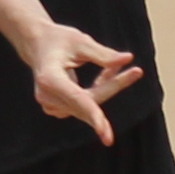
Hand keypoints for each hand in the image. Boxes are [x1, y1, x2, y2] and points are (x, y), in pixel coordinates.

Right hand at [25, 22, 142, 143]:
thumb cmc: (59, 40)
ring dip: (107, 86)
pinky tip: (108, 74)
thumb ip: (103, 54)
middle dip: (113, 87)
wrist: (37, 45)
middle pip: (89, 102)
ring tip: (123, 68)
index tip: (105, 132)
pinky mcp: (57, 109)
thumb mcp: (81, 41)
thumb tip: (128, 58)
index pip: (77, 100)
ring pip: (90, 105)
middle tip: (137, 71)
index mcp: (49, 79)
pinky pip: (86, 105)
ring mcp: (51, 106)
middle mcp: (47, 96)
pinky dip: (99, 91)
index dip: (94, 115)